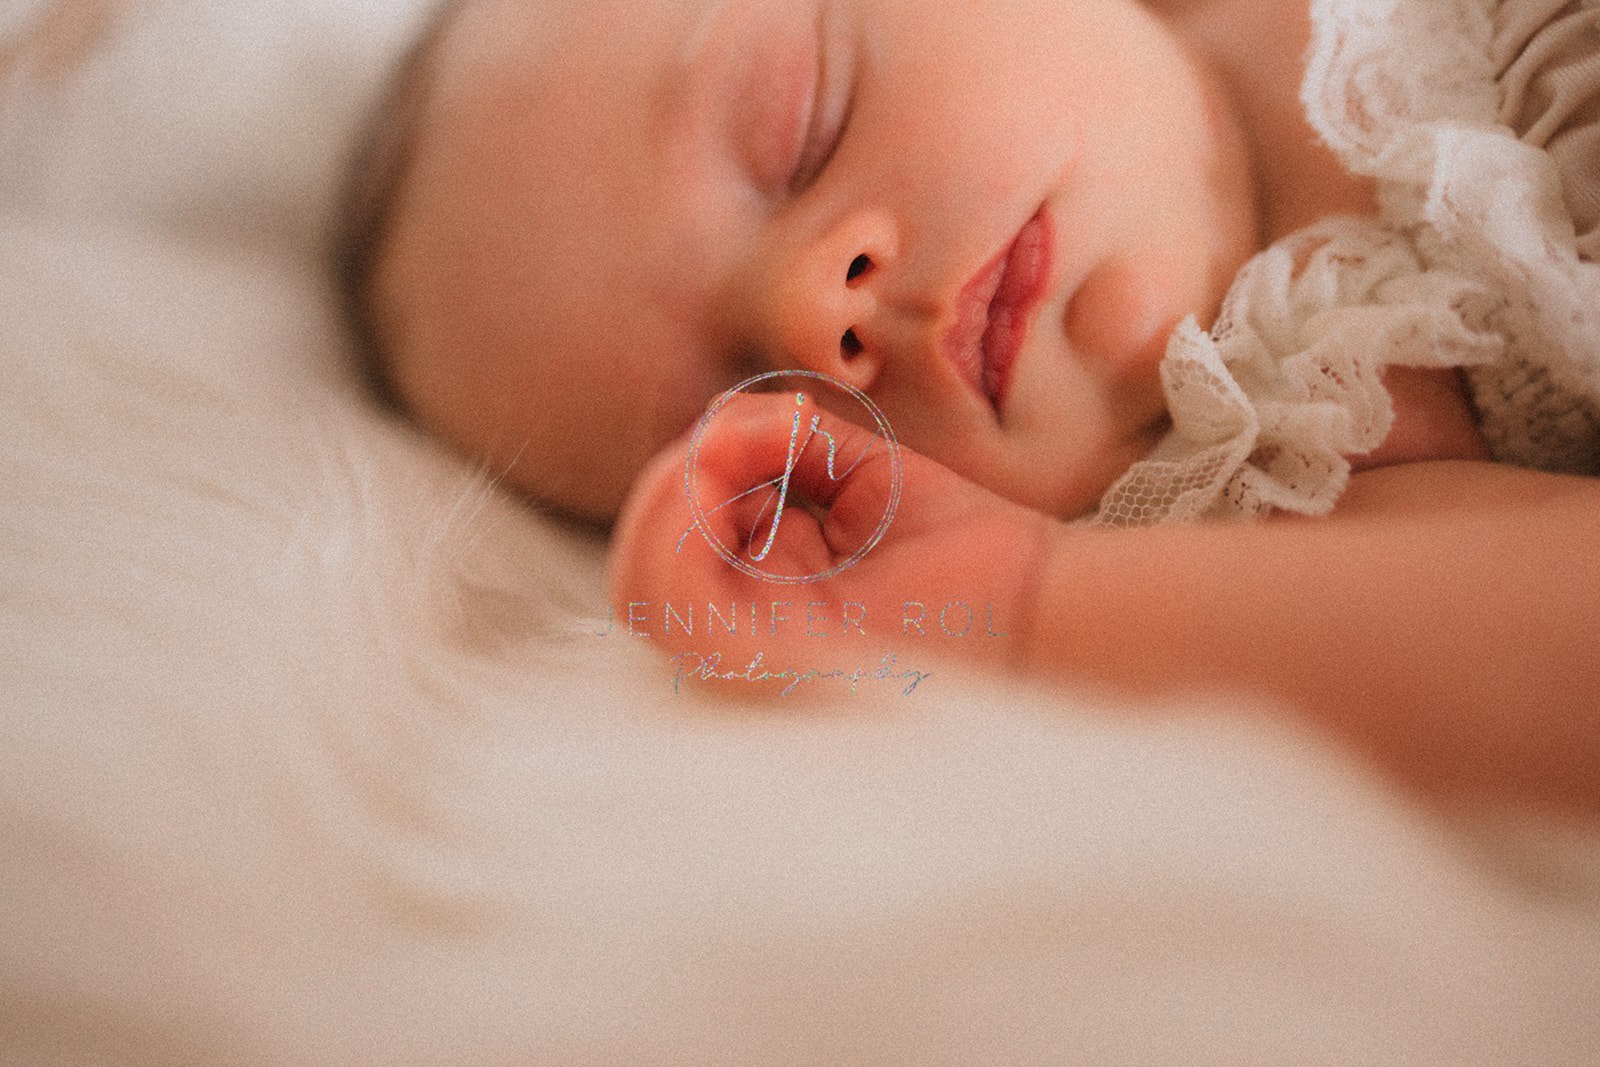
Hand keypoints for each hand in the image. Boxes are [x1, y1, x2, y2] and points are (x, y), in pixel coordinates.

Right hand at [608, 391, 1051, 699]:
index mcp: (763, 606)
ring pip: (641, 586)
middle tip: (744, 430)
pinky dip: (684, 512)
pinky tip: (743, 462)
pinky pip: (670, 597)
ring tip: (739, 443)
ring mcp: (747, 664)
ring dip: (673, 495)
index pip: (671, 552)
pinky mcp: (765, 661)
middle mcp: (743, 646)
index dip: (696, 474)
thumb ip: (784, 448)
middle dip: (673, 482)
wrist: (1036, 597)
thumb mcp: (859, 476)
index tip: (782, 419)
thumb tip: (724, 422)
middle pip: (640, 571)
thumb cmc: (965, 549)